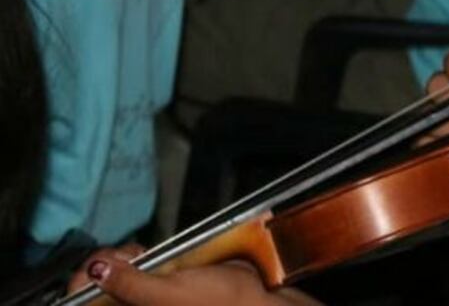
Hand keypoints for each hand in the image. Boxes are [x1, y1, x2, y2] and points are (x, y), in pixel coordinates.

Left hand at [67, 246, 320, 305]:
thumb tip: (96, 269)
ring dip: (119, 263)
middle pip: (96, 291)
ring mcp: (148, 301)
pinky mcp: (159, 289)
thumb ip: (130, 284)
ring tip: (136, 255)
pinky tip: (144, 255)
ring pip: (114, 280)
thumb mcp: (168, 295)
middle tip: (126, 257)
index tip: (98, 264)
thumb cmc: (217, 303)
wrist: (255, 300)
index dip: (85, 281)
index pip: (86, 301)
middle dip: (104, 268)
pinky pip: (134, 275)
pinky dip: (134, 262)